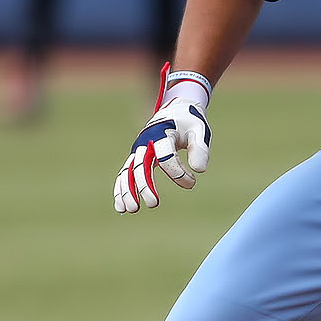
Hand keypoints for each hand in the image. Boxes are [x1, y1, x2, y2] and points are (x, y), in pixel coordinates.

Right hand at [113, 92, 209, 213]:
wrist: (175, 110)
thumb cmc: (189, 122)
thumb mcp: (200, 131)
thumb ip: (200, 149)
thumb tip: (199, 170)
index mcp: (162, 133)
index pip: (165, 155)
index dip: (178, 173)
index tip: (192, 183)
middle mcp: (146, 142)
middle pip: (140, 165)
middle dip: (144, 185)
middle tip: (154, 204)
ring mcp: (138, 150)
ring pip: (127, 171)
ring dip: (127, 190)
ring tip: (132, 209)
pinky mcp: (135, 157)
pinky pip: (124, 174)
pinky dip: (121, 189)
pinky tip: (121, 207)